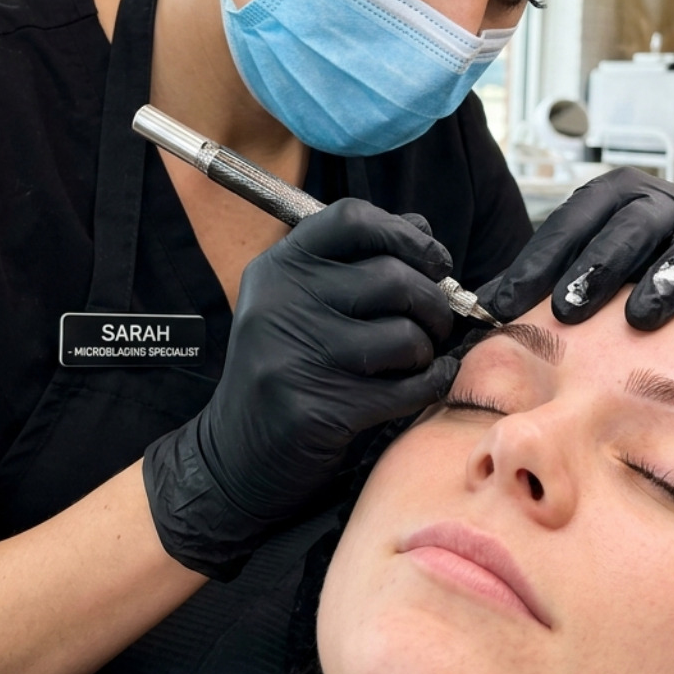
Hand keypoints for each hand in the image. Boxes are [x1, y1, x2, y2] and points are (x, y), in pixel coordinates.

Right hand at [143, 198, 456, 579]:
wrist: (236, 455)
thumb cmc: (287, 369)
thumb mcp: (301, 303)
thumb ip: (355, 262)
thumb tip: (422, 229)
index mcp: (278, 267)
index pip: (351, 218)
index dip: (405, 234)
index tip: (434, 261)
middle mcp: (280, 302)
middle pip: (392, 277)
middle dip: (434, 302)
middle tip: (437, 322)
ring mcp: (295, 356)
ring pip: (404, 335)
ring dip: (427, 349)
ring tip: (415, 359)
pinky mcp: (318, 409)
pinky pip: (407, 387)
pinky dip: (431, 383)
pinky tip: (425, 382)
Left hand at [479, 167, 673, 330]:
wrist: (653, 259)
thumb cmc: (597, 269)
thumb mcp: (558, 265)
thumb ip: (519, 284)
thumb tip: (471, 309)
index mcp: (608, 196)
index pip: (570, 221)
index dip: (537, 261)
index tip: (505, 303)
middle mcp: (657, 202)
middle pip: (631, 226)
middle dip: (598, 267)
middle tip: (568, 309)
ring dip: (671, 278)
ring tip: (646, 317)